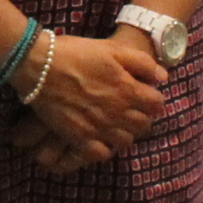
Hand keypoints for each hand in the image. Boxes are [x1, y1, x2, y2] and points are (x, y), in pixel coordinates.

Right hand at [12, 32, 164, 169]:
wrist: (39, 64)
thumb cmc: (75, 52)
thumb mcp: (112, 49)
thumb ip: (142, 63)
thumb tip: (163, 78)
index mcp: (128, 90)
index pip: (157, 105)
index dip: (153, 99)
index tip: (144, 94)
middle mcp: (117, 112)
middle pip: (144, 125)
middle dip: (141, 116)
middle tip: (130, 108)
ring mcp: (99, 128)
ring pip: (126, 141)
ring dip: (125, 132)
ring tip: (115, 122)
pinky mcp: (80, 137)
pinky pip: (102, 153)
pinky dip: (105, 147)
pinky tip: (100, 136)